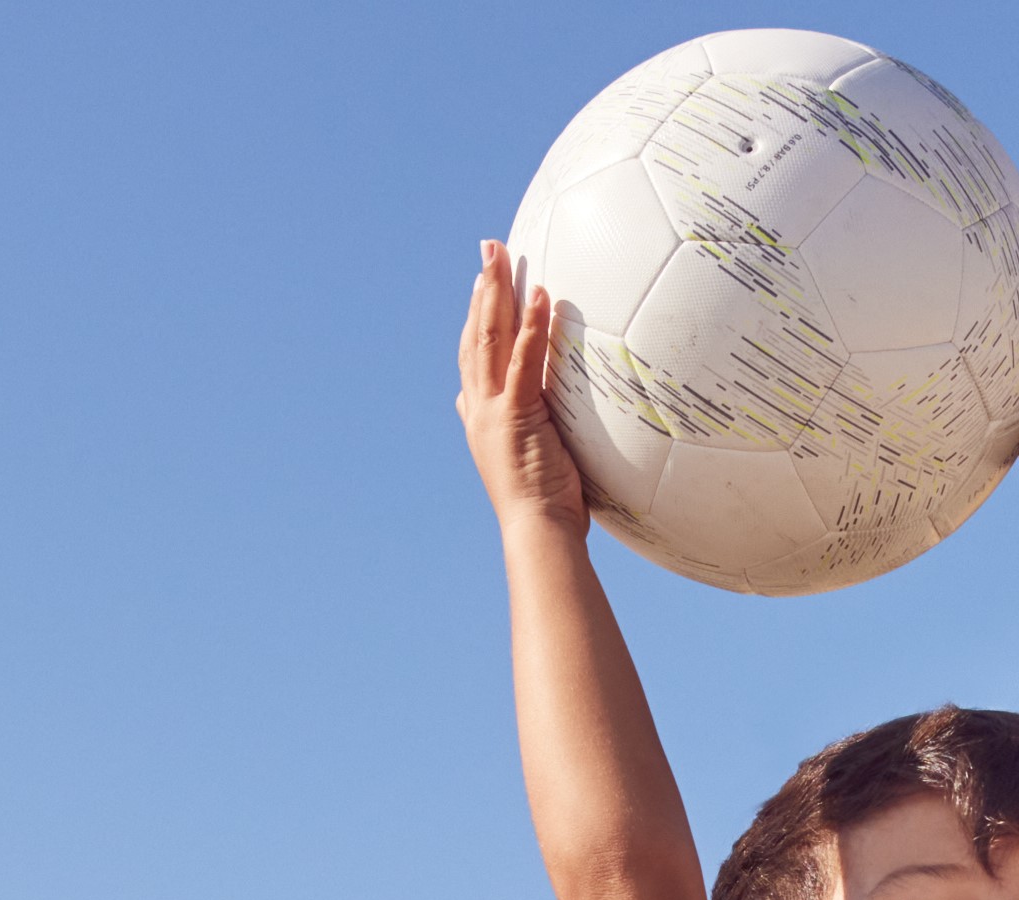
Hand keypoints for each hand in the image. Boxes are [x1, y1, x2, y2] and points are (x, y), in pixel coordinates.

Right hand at [456, 244, 597, 552]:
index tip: (485, 282)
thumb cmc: (544, 507)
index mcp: (481, 415)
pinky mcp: (515, 416)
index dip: (477, 314)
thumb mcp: (530, 461)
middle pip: (476, 333)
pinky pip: (523, 362)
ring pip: (490, 338)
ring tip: (504, 254)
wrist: (539, 533)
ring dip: (497, 292)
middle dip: (482, 287)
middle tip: (489, 248)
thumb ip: (526, 432)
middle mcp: (479, 407)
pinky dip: (531, 327)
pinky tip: (540, 296)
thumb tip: (528, 420)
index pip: (474, 353)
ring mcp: (493, 410)